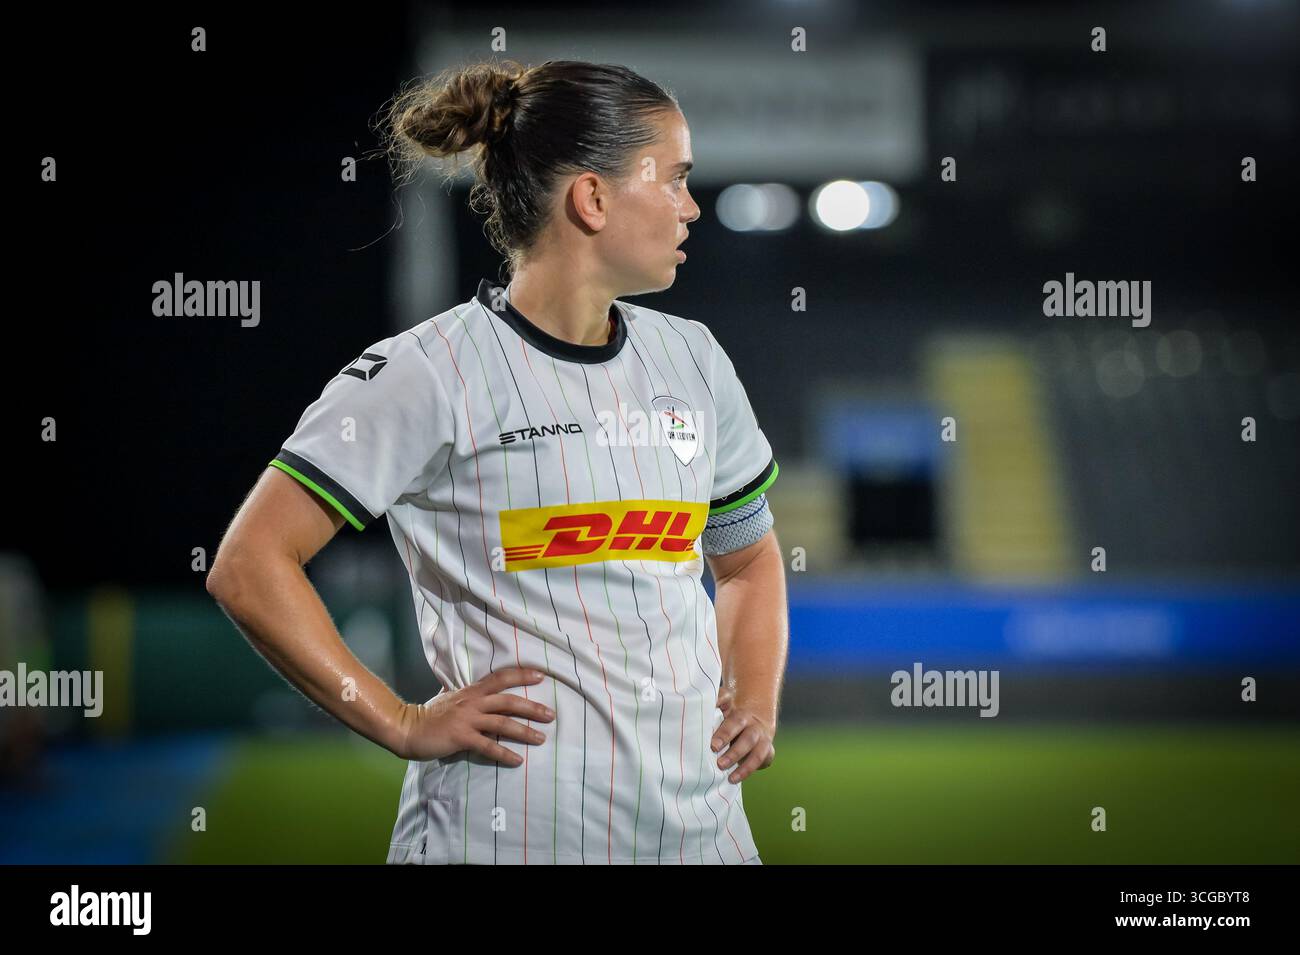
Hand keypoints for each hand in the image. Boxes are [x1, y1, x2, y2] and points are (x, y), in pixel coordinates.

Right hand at [395, 667, 554, 764]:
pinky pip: (488, 747)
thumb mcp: (451, 697)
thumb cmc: (429, 714)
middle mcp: (473, 703)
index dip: (521, 675)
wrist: (407, 728)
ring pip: (503, 724)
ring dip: (524, 732)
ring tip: (541, 738)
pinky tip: (518, 760)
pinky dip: (505, 754)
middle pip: (509, 702)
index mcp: (472, 691)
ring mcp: (467, 720)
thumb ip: (467, 694)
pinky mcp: (462, 738)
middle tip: (551, 715)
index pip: (501, 678)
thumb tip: (478, 690)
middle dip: (533, 708)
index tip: (541, 676)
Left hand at [710, 690, 774, 784]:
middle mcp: (755, 728)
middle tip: (719, 764)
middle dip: (734, 753)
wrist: (754, 718)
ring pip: (758, 754)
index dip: (725, 734)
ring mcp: (763, 741)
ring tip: (731, 778)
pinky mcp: (767, 752)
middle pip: (748, 740)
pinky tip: (736, 778)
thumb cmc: (731, 714)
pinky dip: (751, 770)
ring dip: (745, 768)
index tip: (713, 746)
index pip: (735, 723)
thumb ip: (717, 702)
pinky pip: (764, 762)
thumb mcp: (725, 705)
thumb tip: (704, 703)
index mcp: (742, 715)